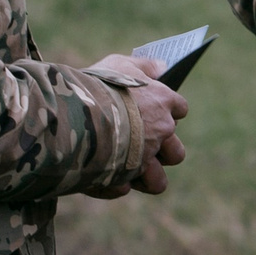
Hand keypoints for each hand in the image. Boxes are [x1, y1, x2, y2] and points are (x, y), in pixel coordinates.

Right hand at [85, 53, 189, 195]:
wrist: (76, 112)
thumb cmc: (97, 85)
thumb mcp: (119, 64)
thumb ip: (143, 66)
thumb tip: (163, 66)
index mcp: (164, 103)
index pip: (179, 109)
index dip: (165, 113)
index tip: (149, 111)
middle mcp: (161, 133)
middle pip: (175, 153)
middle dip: (160, 153)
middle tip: (137, 144)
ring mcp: (145, 159)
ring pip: (157, 181)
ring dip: (142, 177)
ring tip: (123, 169)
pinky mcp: (123, 179)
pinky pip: (122, 189)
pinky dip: (112, 185)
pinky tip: (98, 174)